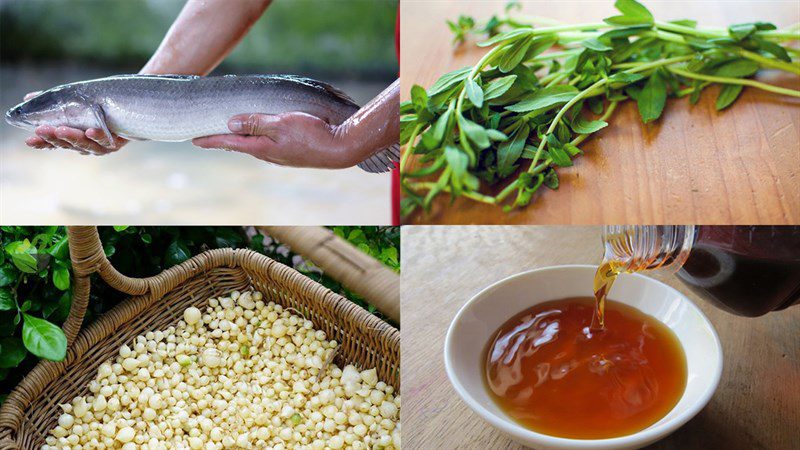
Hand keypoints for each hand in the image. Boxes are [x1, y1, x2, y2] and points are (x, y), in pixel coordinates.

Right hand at [22, 91, 126, 154]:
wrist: (130, 110)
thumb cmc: (99, 109)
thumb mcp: (76, 104)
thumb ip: (55, 102)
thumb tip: (28, 97)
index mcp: (73, 139)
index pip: (54, 143)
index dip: (42, 143)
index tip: (29, 140)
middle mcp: (86, 146)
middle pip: (68, 144)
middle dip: (54, 138)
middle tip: (42, 130)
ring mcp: (101, 146)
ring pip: (85, 144)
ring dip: (72, 137)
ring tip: (61, 129)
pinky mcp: (116, 142)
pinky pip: (106, 140)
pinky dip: (98, 135)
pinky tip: (90, 130)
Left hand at [192, 113, 355, 168]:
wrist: (341, 149)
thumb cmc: (313, 135)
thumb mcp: (282, 123)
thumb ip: (257, 122)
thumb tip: (231, 123)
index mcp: (262, 147)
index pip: (229, 143)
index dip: (210, 140)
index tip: (193, 140)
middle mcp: (268, 154)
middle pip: (240, 145)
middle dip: (223, 139)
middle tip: (207, 134)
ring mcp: (281, 155)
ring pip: (254, 144)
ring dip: (241, 138)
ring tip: (230, 131)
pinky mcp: (292, 152)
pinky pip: (268, 143)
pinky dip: (258, 137)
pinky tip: (261, 132)